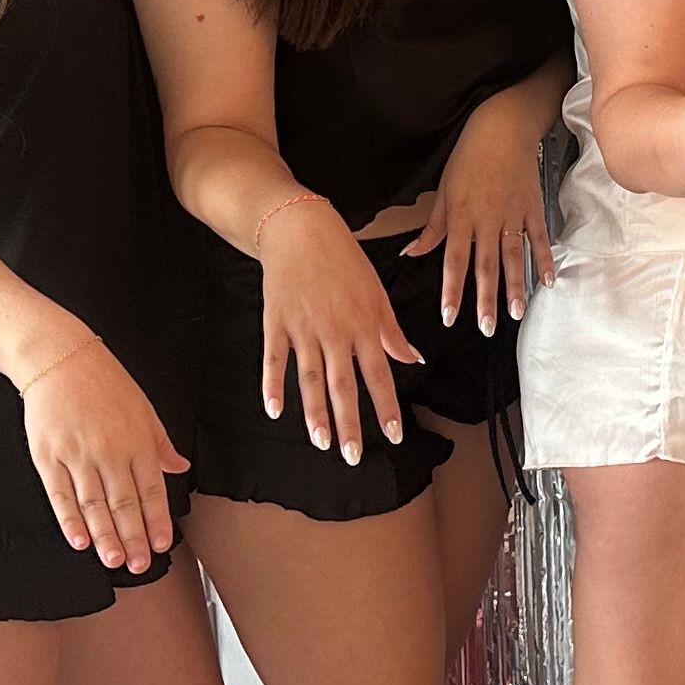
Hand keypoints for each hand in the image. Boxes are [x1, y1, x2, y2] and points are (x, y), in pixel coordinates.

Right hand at [18, 334, 186, 571]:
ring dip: (106, 536)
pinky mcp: (49, 457)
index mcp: (137, 441)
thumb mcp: (144, 408)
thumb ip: (160, 443)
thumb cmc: (104, 382)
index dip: (157, 521)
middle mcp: (110, 452)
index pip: (151, 490)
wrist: (60, 358)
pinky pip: (61, 496)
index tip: (162, 544)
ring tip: (115, 560)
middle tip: (141, 565)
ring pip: (94, 505)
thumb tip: (180, 468)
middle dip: (134, 538)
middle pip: (124, 504)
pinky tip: (79, 540)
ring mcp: (77, 456)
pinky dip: (70, 521)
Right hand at [255, 197, 420, 463]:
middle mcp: (335, 330)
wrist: (301, 228)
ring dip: (314, 412)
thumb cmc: (343, 259)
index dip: (386, 407)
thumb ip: (391, 330)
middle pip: (343, 384)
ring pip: (309, 377)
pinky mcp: (276, 321)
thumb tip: (412, 357)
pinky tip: (273, 409)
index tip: (393, 435)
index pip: (378, 374)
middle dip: (348, 422)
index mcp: (363, 324)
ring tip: (320, 441)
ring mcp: (303, 328)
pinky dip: (272, 384)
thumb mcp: (376, 292)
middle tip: (351, 455)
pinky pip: (273, 359)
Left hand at [406, 83, 555, 336]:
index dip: (452, 291)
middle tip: (486, 328)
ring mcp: (513, 216)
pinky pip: (539, 239)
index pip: (454, 262)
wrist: (502, 128)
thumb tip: (410, 252)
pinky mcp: (532, 208)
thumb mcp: (443, 191)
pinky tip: (546, 281)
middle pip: (486, 267)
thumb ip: (432, 228)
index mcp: (461, 217)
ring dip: (514, 288)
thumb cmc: (468, 157)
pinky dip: (543, 260)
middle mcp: (487, 221)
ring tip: (514, 314)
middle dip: (485, 300)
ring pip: (513, 259)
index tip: (450, 316)